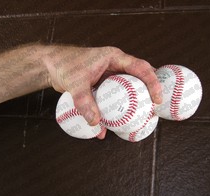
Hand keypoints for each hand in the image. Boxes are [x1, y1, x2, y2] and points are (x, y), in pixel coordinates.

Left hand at [42, 45, 161, 138]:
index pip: (140, 67)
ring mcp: (109, 77)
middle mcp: (115, 66)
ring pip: (128, 89)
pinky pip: (114, 98)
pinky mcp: (103, 86)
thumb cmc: (64, 65)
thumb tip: (95, 122)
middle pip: (139, 78)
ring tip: (141, 117)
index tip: (157, 99)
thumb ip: (84, 101)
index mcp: (114, 58)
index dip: (152, 82)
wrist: (51, 66)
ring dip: (134, 102)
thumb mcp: (75, 82)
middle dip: (149, 92)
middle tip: (155, 109)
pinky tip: (113, 124)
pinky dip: (116, 110)